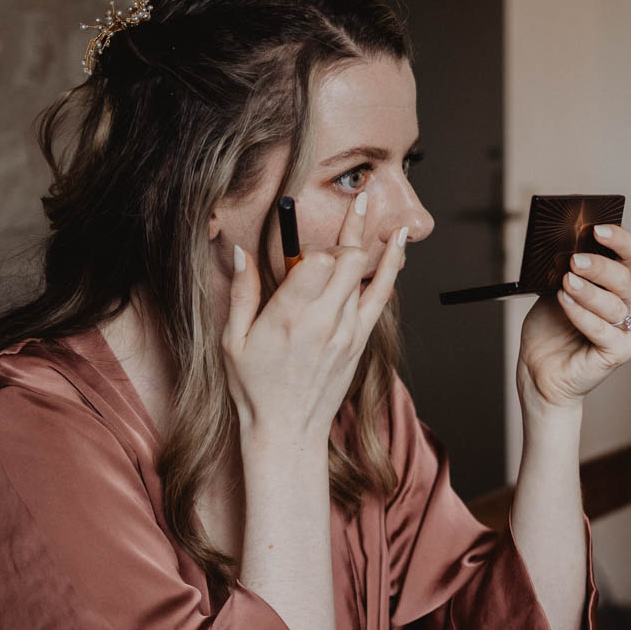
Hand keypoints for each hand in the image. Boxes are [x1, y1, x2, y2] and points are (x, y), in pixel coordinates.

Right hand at [222, 192, 405, 446]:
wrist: (287, 431)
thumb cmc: (254, 388)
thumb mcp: (231, 341)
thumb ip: (241, 294)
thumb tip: (240, 252)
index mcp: (288, 318)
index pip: (317, 263)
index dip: (317, 245)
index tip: (308, 241)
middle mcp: (323, 322)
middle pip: (348, 262)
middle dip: (351, 229)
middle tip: (359, 199)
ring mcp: (347, 332)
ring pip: (367, 274)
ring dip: (372, 238)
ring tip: (374, 203)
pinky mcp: (360, 341)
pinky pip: (381, 296)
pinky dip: (392, 267)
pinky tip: (399, 243)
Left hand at [518, 225, 630, 412]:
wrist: (541, 370)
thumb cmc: (551, 329)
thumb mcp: (555, 290)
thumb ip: (567, 272)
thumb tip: (566, 249)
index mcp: (621, 284)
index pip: (630, 255)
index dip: (619, 240)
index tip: (597, 229)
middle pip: (625, 279)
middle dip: (599, 267)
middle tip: (574, 260)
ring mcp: (630, 330)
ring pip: (615, 305)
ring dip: (588, 292)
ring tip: (566, 283)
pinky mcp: (621, 353)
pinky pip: (605, 331)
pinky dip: (583, 315)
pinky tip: (565, 302)